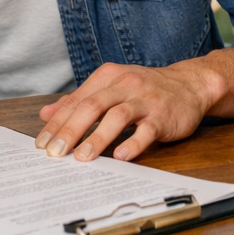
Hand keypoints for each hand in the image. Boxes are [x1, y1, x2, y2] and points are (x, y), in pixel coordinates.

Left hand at [36, 60, 224, 162]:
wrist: (191, 84)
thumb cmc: (146, 90)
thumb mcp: (112, 87)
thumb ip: (80, 100)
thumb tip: (46, 114)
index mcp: (109, 76)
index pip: (77, 100)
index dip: (58, 122)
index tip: (42, 144)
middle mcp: (126, 84)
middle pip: (93, 106)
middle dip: (71, 130)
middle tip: (55, 152)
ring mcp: (146, 100)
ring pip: (118, 117)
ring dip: (98, 138)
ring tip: (82, 157)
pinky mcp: (164, 116)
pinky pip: (147, 130)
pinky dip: (134, 144)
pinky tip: (121, 157)